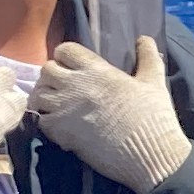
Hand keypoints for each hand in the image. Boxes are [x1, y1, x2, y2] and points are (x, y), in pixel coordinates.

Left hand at [33, 35, 193, 193]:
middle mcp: (76, 86)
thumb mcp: (155, 82)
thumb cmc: (154, 117)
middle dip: (53, 76)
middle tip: (64, 87)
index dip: (66, 56)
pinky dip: (47, 122)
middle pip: (46, 70)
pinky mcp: (61, 133)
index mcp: (97, 70)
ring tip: (59, 106)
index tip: (73, 67)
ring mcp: (65, 109)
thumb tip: (145, 39)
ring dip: (46, 98)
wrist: (150, 155)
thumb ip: (148, 57)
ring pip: (39, 95)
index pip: (65, 50)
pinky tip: (60, 126)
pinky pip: (40, 120)